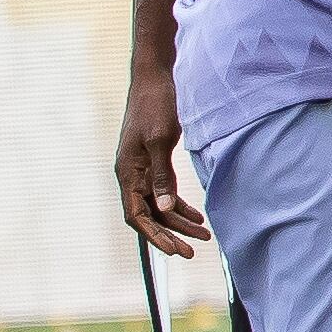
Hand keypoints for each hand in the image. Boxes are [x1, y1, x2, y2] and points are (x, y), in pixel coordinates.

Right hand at [116, 71, 204, 256]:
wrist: (155, 79)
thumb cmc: (156, 105)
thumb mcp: (161, 139)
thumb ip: (162, 175)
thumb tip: (164, 208)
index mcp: (127, 172)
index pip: (137, 215)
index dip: (155, 235)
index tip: (174, 251)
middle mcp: (130, 175)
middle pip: (148, 215)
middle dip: (169, 234)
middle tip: (193, 252)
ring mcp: (141, 169)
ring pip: (158, 205)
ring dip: (179, 221)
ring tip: (204, 235)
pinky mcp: (154, 162)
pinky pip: (164, 191)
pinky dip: (179, 205)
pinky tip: (197, 216)